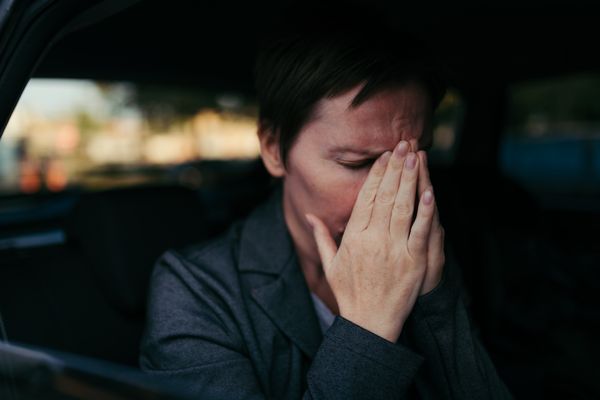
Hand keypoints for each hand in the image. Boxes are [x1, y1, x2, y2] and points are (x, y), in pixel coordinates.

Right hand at [306, 140, 439, 342]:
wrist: (369, 323)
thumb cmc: (349, 294)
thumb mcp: (330, 264)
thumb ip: (322, 237)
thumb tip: (310, 216)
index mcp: (353, 237)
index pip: (366, 198)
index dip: (376, 174)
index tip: (384, 156)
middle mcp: (372, 239)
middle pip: (386, 196)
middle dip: (395, 167)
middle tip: (403, 144)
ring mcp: (394, 249)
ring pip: (403, 207)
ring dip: (410, 179)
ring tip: (416, 156)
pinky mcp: (413, 261)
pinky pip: (420, 231)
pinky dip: (425, 210)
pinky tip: (430, 190)